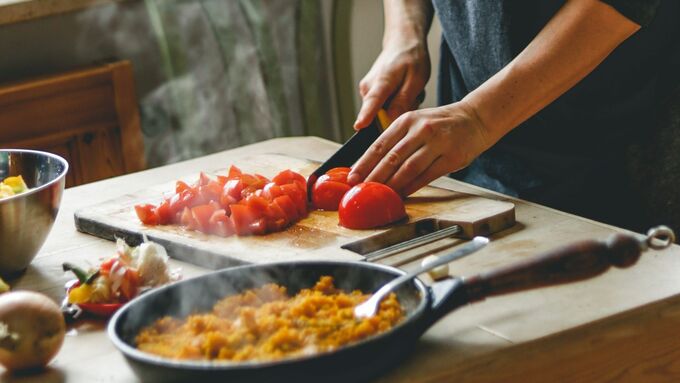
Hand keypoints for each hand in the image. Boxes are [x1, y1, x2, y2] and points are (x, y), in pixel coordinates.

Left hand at [347, 101, 492, 195]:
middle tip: (362, 190)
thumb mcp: (416, 123)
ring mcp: (437, 143)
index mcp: (407, 120)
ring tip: (380, 196)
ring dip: (392, 185)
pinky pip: (427, 176)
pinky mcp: (451, 157)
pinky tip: (402, 195)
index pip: (379, 145)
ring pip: (408, 168)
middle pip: (392, 158)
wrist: (475, 118)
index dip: (364, 163)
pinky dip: (412, 187)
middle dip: (374, 177)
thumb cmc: (440, 124)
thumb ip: (397, 140)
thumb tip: (372, 165)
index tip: (352, 177)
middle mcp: (421, 130)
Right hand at [353, 37, 429, 129]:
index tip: (359, 126)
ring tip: (407, 91)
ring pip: (384, 113)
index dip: (366, 116)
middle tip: (412, 96)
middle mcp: (368, 88)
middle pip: (380, 116)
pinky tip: (402, 91)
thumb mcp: (416, 79)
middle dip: (399, 112)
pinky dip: (396, 103)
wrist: (402, 43)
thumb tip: (391, 119)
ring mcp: (367, 91)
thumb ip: (403, 101)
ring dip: (399, 107)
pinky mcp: (370, 94)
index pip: (372, 102)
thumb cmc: (411, 58)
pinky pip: (383, 108)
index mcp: (381, 81)